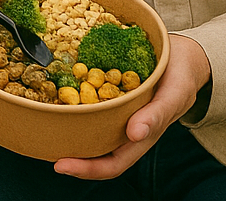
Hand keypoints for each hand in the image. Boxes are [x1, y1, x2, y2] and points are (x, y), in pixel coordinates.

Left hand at [55, 34, 211, 178]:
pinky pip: (87, 101)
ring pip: (87, 127)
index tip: (61, 165)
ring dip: (66, 128)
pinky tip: (54, 94)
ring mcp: (114, 111)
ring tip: (42, 124)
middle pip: (94, 149)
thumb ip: (158, 115)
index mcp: (141, 136)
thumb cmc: (181, 77)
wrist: (183, 55)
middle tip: (43, 147)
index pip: (113, 163)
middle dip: (69, 153)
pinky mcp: (107, 92)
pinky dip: (71, 102)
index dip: (88, 169)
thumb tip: (136, 134)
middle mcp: (124, 127)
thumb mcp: (175, 94)